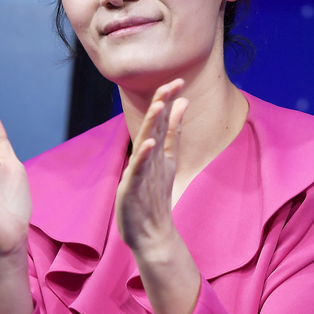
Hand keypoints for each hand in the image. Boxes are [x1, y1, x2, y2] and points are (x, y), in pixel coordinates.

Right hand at [115, 79, 188, 255]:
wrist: (149, 233)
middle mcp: (145, 158)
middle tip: (169, 84)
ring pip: (145, 144)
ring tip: (159, 105)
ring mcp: (138, 173)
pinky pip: (139, 170)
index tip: (177, 80)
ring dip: (151, 125)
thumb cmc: (154, 196)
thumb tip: (182, 103)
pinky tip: (149, 144)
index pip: (161, 121)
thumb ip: (173, 132)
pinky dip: (143, 157)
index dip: (167, 101)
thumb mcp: (167, 159)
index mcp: (154, 152)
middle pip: (153, 128)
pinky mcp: (132, 189)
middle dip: (160, 105)